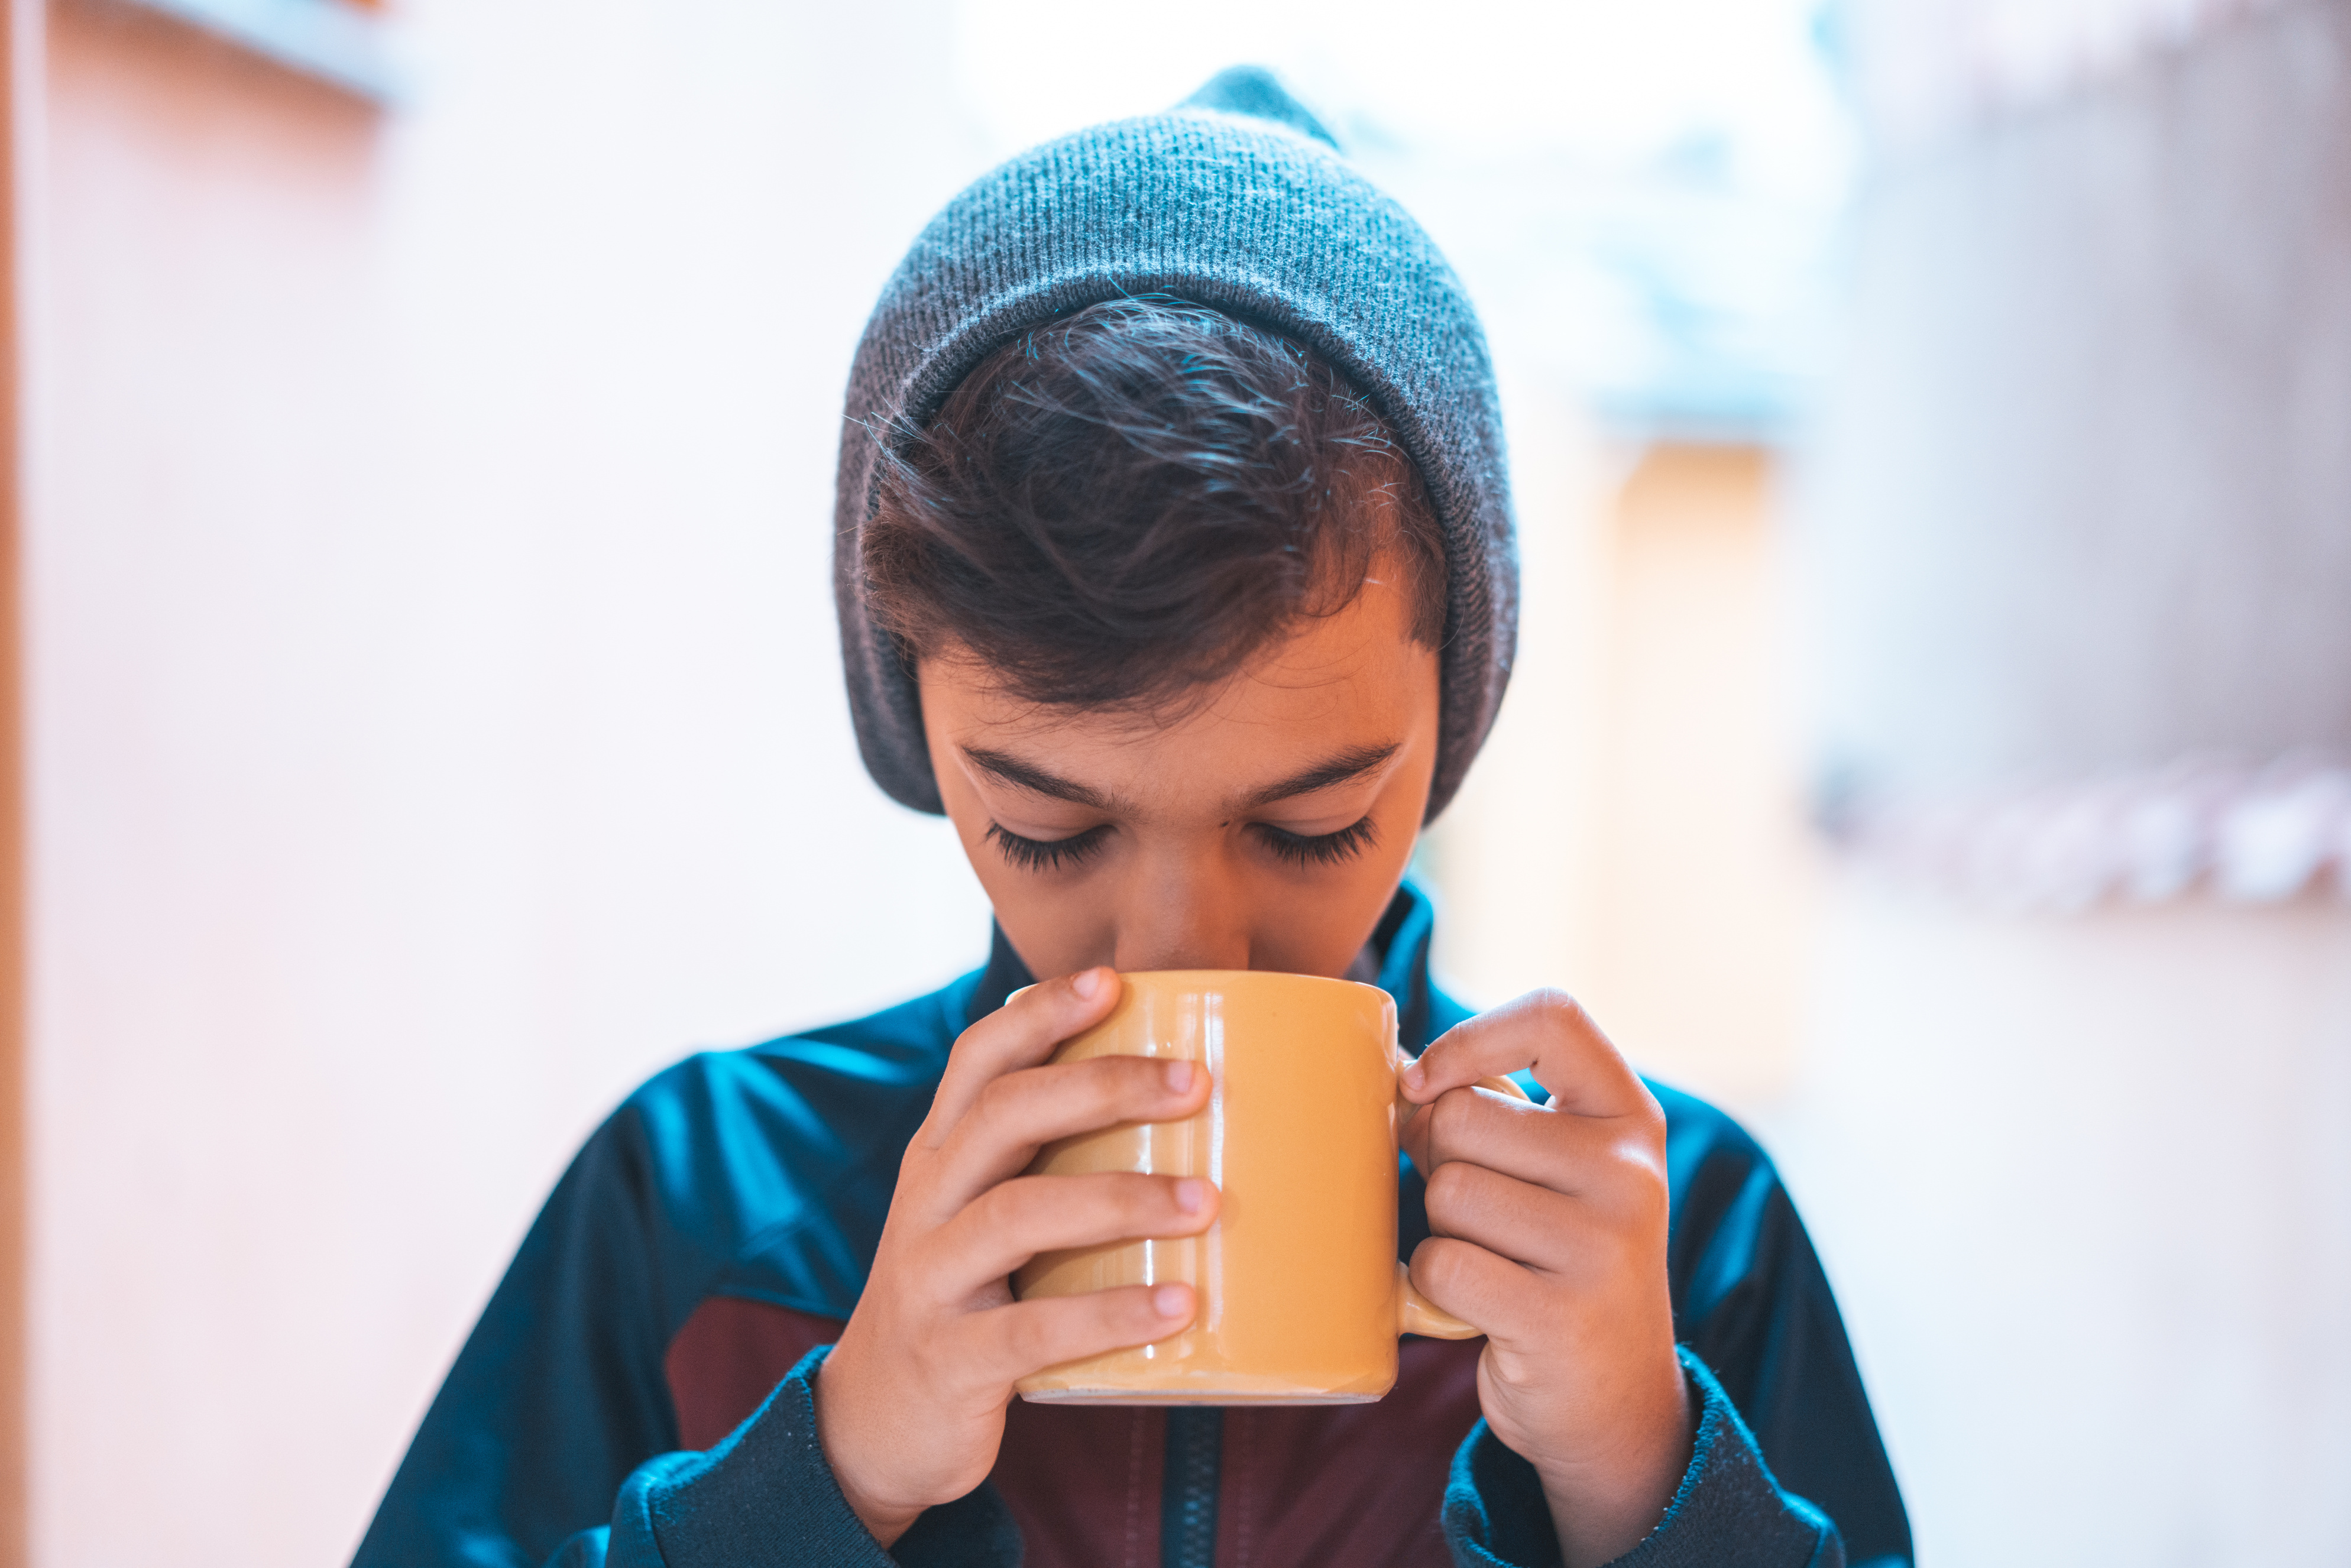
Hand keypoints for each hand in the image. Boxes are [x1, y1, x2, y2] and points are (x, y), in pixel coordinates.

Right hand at [815, 969, 1218, 1545]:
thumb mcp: (985, 1217)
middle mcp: (927, 1203)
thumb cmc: (968, 1299)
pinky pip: (1031, 1329)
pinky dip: (1110, 1314)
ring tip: (1206, 1204)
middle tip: (1194, 1083)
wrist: (874, 1423)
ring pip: (1017, 1214)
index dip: (1040, 1014)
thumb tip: (1189, 1113)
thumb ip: (1052, 1165)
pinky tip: (1178, 1305)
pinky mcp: (950, 1359)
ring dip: (1120, 1200)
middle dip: (1100, 1087)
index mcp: (940, 1156)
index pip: (977, 1060)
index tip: (1113, 981)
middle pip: (1002, 1116)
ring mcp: (930, 1280)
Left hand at [1399, 991, 1691, 1567]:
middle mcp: (1630, 1173)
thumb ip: (1492, 1111)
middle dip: (1439, 1162)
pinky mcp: (1560, 1316)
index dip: (1469, 1038)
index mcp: (1629, 1118)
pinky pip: (1440, 1263)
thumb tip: (1388, 1067)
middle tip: (1478, 1212)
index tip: (1422, 1080)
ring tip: (1491, 1262)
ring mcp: (1603, 1246)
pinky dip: (1431, 1286)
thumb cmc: (1556, 1260)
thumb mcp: (1555, 1172)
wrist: (1614, 1400)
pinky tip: (1477, 1303)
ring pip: (1447, 1191)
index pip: (1552, 1019)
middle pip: (1463, 1117)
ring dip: (1441, 1230)